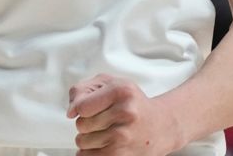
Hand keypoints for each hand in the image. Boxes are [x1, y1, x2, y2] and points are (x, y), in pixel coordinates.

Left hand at [66, 74, 183, 155]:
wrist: (161, 125)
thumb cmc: (131, 102)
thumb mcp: (111, 84)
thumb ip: (83, 90)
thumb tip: (71, 112)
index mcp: (122, 91)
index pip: (82, 106)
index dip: (79, 108)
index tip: (86, 109)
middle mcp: (126, 113)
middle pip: (81, 125)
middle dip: (85, 123)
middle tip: (101, 120)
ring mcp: (125, 136)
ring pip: (83, 142)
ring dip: (88, 139)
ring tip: (105, 132)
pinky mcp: (123, 155)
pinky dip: (90, 152)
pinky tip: (104, 144)